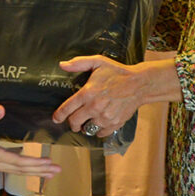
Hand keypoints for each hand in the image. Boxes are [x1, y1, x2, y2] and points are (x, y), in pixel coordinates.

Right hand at [0, 105, 60, 177]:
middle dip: (40, 170)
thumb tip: (1, 110)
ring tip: (49, 172)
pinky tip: (30, 166)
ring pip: (17, 171)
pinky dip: (24, 168)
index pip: (18, 161)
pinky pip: (11, 168)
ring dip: (34, 171)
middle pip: (21, 169)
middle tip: (56, 170)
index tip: (49, 162)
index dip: (35, 162)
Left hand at [52, 54, 179, 137]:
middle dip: (71, 123)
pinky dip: (98, 130)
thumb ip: (78, 63)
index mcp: (87, 93)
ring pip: (87, 129)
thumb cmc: (117, 72)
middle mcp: (94, 107)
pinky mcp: (114, 124)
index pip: (67, 108)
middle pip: (74, 122)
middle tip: (73, 121)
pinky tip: (99, 123)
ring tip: (87, 121)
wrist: (139, 84)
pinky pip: (100, 133)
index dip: (59, 115)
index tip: (55, 118)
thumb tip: (62, 65)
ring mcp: (105, 117)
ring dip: (85, 127)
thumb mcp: (97, 62)